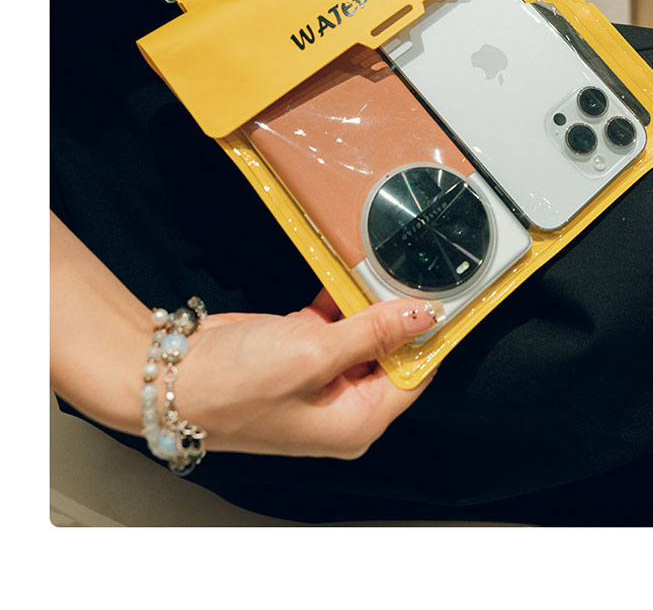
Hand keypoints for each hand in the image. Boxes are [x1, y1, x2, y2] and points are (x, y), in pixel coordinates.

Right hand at [177, 288, 439, 459]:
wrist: (172, 377)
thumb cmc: (236, 386)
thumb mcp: (314, 354)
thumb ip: (370, 333)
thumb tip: (423, 316)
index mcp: (356, 422)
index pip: (415, 375)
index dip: (431, 336)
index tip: (449, 294)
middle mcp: (343, 404)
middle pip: (391, 352)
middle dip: (398, 312)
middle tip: (412, 266)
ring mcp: (319, 377)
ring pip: (362, 332)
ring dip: (366, 300)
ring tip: (382, 262)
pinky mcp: (298, 352)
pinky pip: (333, 321)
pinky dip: (337, 297)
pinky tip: (344, 270)